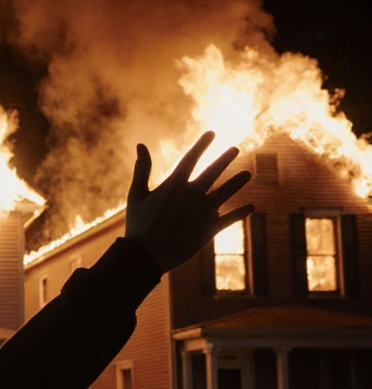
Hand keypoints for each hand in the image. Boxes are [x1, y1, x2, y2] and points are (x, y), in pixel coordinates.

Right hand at [124, 131, 253, 273]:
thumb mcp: (136, 194)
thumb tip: (140, 145)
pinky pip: (230, 218)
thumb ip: (142, 169)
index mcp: (174, 185)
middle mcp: (193, 194)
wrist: (146, 255)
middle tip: (235, 149)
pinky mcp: (209, 229)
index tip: (212, 133)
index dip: (202, 144)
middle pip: (214, 171)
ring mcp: (203, 211)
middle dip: (225, 158)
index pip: (192, 158)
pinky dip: (241, 212)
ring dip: (238, 182)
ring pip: (226, 192)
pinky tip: (251, 206)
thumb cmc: (138, 224)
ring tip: (247, 174)